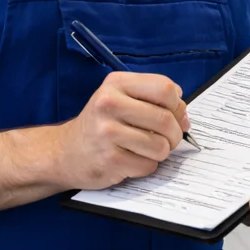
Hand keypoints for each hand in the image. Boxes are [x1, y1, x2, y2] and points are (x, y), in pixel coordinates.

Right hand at [53, 73, 189, 189]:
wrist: (65, 152)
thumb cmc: (101, 124)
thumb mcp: (120, 98)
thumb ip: (152, 99)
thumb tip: (184, 116)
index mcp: (116, 83)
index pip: (165, 89)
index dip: (178, 105)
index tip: (174, 115)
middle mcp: (109, 103)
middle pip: (166, 119)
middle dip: (175, 134)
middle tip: (167, 138)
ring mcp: (107, 132)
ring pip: (160, 146)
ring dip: (161, 152)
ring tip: (145, 149)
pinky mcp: (110, 159)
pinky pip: (148, 165)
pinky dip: (145, 166)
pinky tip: (130, 159)